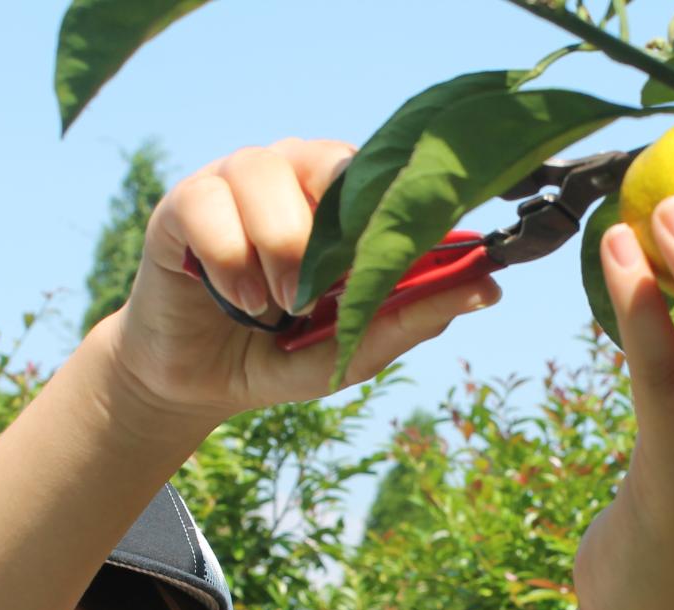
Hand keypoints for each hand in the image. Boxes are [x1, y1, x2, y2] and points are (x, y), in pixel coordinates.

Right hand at [106, 138, 501, 425]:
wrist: (199, 383)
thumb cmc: (282, 353)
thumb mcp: (354, 348)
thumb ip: (412, 316)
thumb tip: (490, 288)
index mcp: (341, 197)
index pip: (380, 172)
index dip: (394, 206)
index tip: (402, 253)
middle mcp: (292, 173)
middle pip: (328, 161)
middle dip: (331, 237)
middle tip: (319, 296)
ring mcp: (235, 180)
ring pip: (264, 177)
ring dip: (277, 253)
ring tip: (275, 306)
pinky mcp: (183, 201)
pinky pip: (209, 207)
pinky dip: (229, 263)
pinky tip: (235, 298)